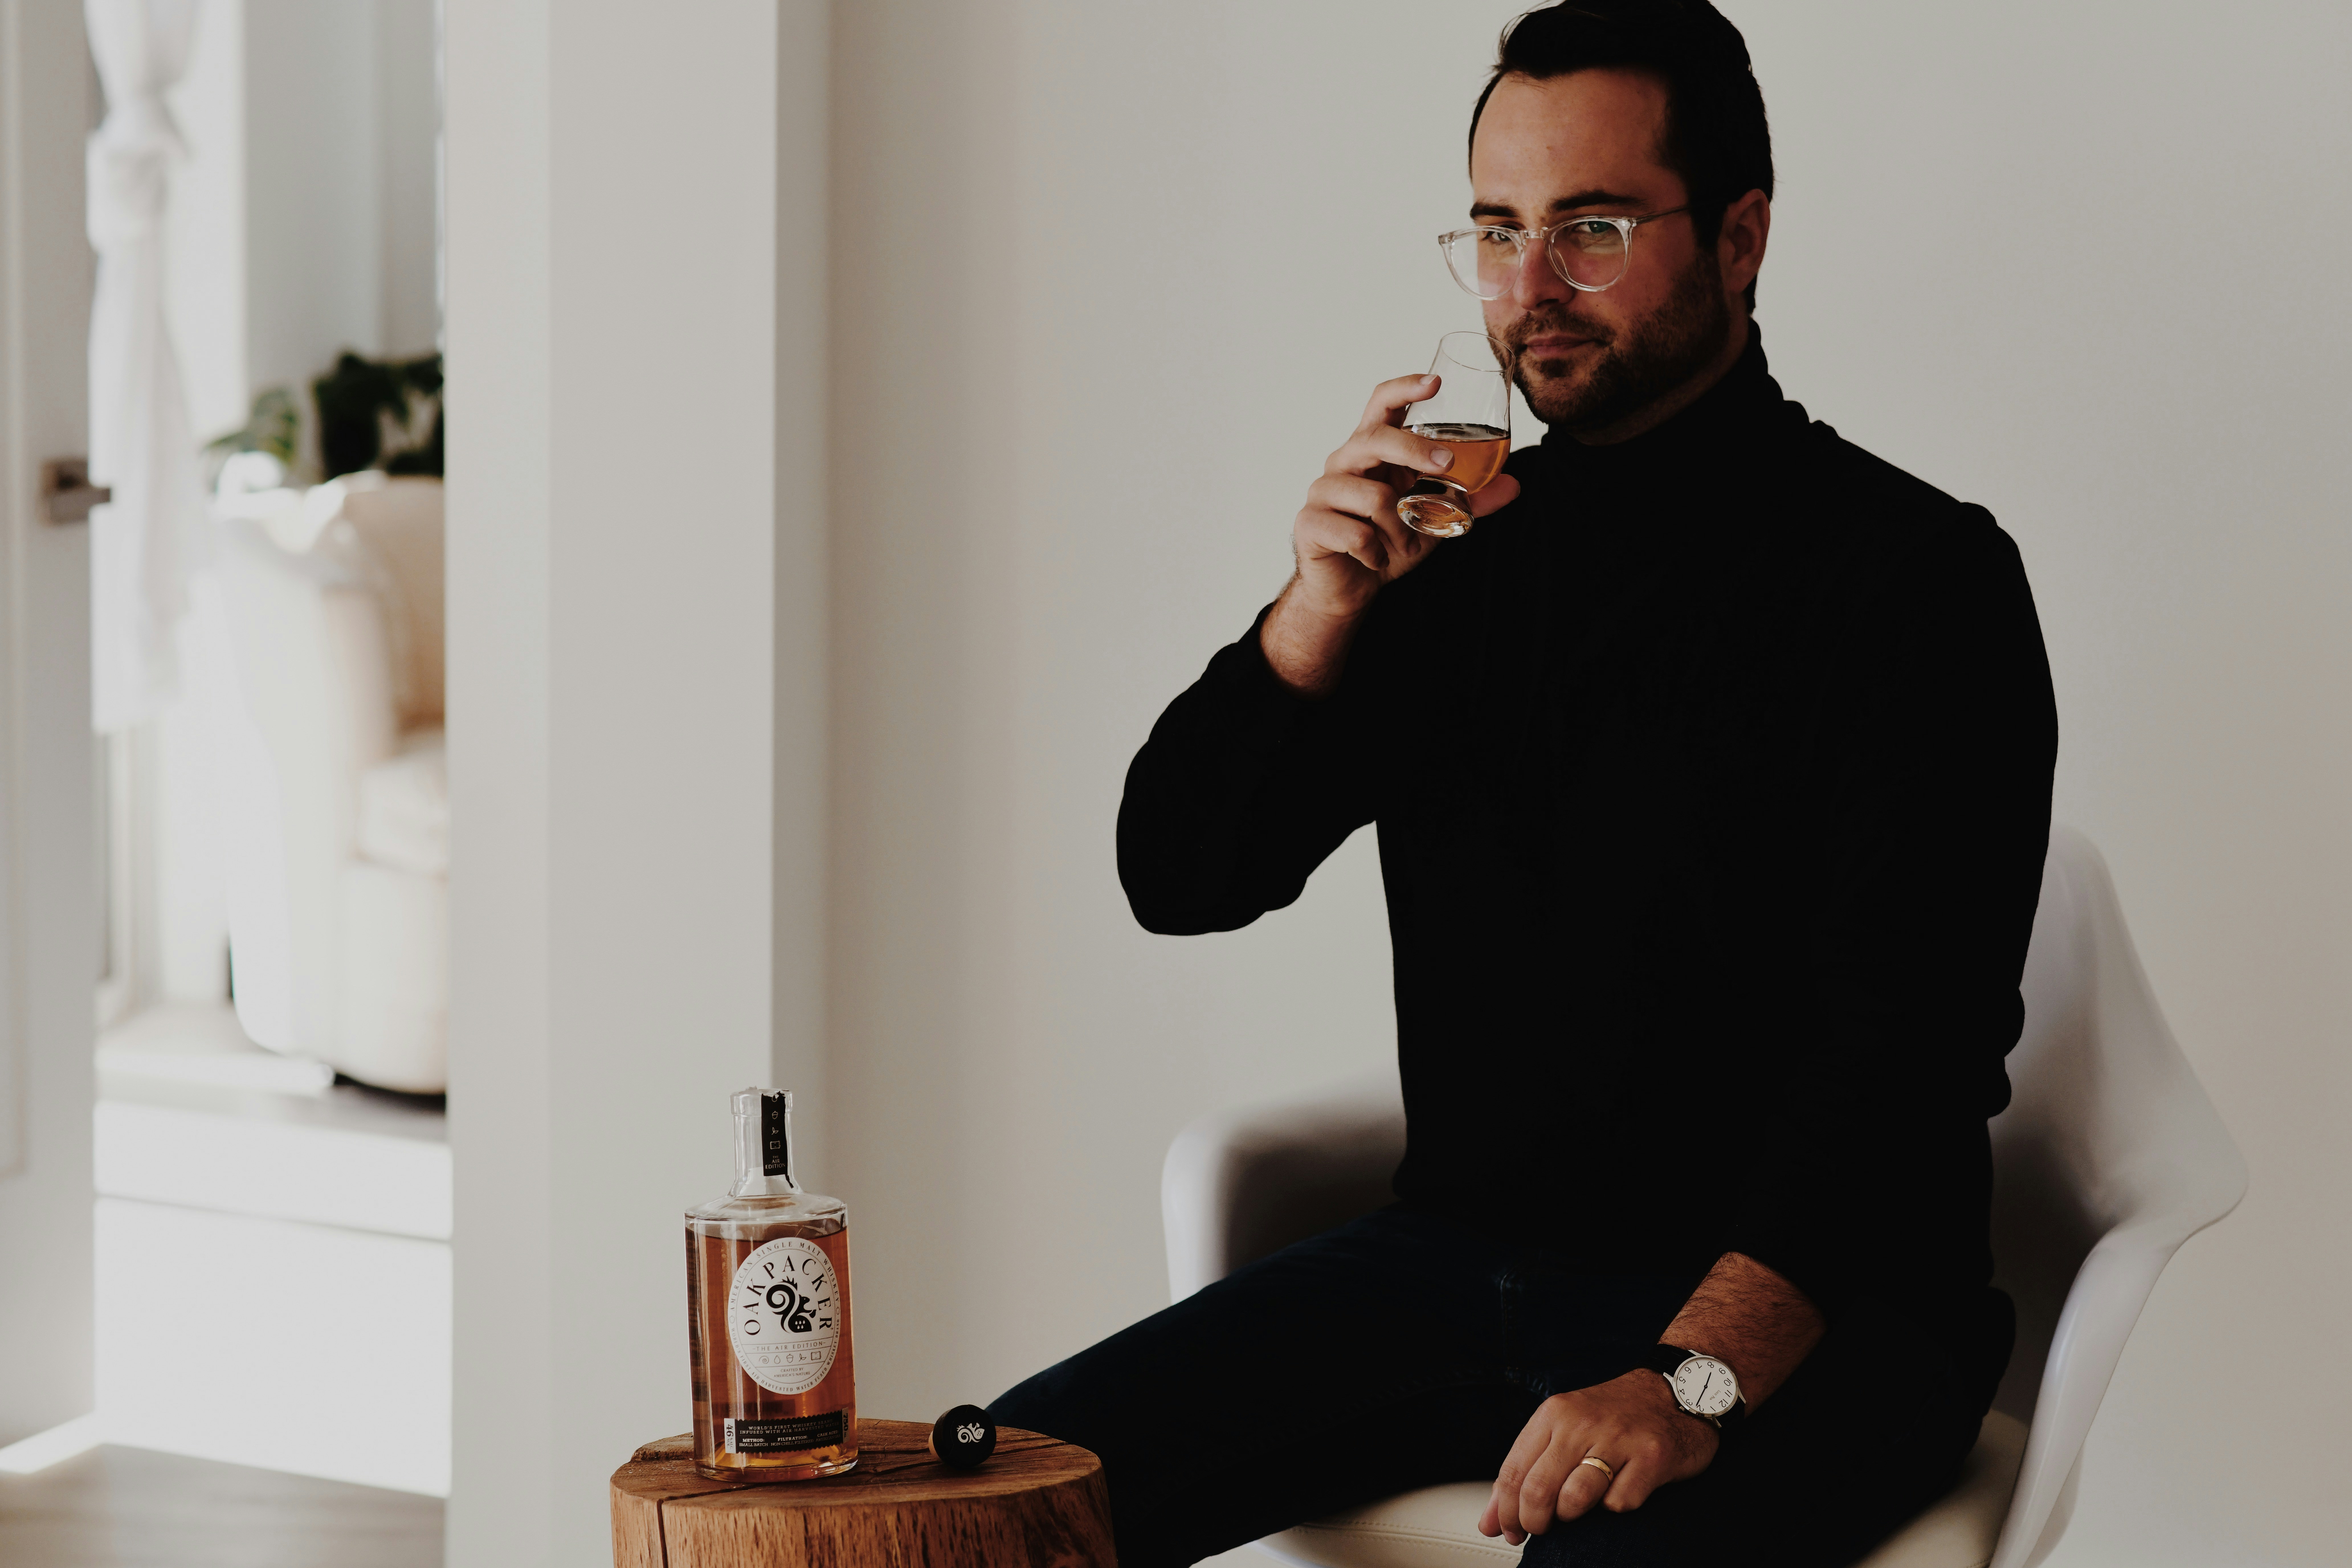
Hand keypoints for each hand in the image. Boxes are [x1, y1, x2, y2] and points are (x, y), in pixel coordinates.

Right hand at [1262, 374, 1522, 694]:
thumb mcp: (1434, 520)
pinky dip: (1376, 552)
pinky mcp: (1310, 524)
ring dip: (1399, 526)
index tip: (1435, 382)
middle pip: (1374, 438)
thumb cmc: (1386, 543)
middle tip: (1446, 466)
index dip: (1405, 388)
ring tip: (1403, 543)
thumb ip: (1469, 501)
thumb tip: (1513, 484)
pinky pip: (1355, 533)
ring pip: (1371, 495)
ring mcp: (1323, 491)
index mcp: (1371, 451)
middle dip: (1413, 450)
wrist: (1347, 589)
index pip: (1381, 405)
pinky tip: (1376, 560)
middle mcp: (1343, 462)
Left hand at [1476, 1371, 1718, 1545]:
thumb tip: (1490, 1523)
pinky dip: (1615, 1508)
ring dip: (1571, 1516)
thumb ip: (1526, 1471)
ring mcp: (1618, 1439)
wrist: (1674, 1390)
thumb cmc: (1613, 1416)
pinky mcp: (1651, 1457)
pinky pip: (1619, 1503)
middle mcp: (1582, 1423)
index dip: (1505, 1511)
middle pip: (1538, 1490)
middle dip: (1533, 1522)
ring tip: (1577, 1510)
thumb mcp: (1564, 1428)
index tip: (1507, 1531)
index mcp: (1554, 1413)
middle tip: (1540, 1530)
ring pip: (1574, 1500)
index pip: (1513, 1472)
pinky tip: (1619, 1492)